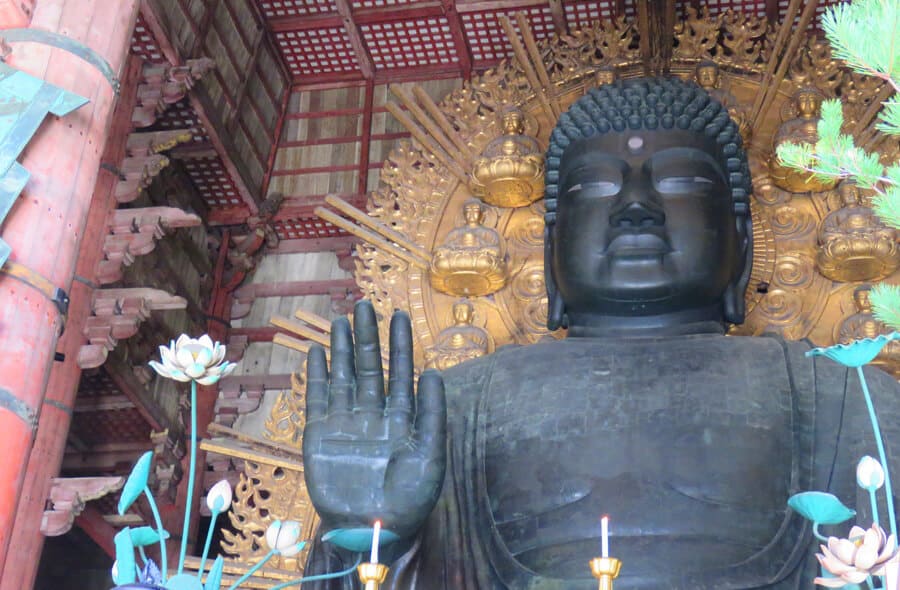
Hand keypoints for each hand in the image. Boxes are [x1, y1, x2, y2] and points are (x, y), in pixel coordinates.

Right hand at [302, 300, 446, 539]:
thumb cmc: (410, 498)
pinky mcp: (320, 434)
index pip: (400, 371)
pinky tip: (317, 351)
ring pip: (343, 376)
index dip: (399, 343)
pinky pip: (317, 398)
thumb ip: (432, 413)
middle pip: (369, 367)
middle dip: (368, 337)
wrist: (374, 528)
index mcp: (402, 418)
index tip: (399, 315)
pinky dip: (316, 375)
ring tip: (341, 319)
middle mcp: (374, 414)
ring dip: (342, 348)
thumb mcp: (431, 455)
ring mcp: (346, 422)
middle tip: (364, 305)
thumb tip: (432, 371)